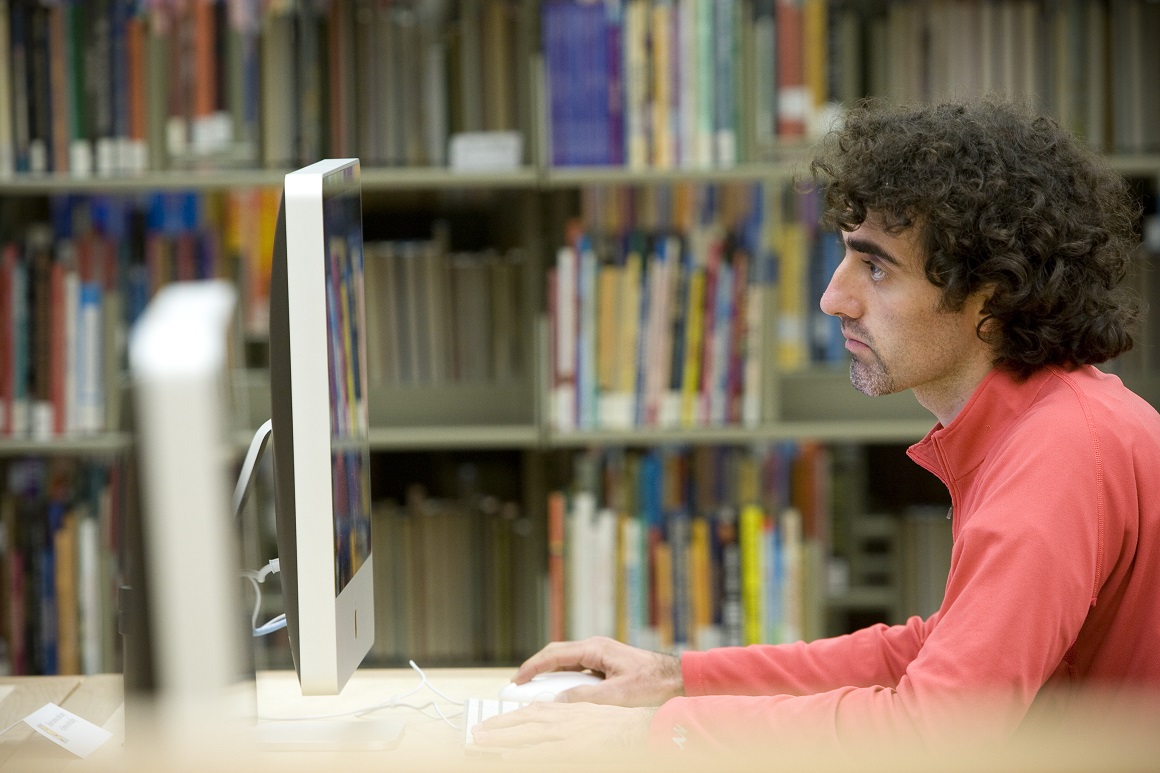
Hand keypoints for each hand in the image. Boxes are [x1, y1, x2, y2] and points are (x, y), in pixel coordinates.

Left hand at [470, 701, 655, 759]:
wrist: (638, 728)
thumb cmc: (619, 724)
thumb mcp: (590, 714)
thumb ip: (570, 717)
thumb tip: (553, 719)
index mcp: (566, 709)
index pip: (532, 711)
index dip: (511, 717)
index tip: (494, 722)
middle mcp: (562, 719)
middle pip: (523, 721)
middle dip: (498, 726)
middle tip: (477, 732)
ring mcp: (564, 734)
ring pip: (525, 735)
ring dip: (501, 738)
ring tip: (481, 742)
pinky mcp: (570, 749)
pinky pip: (540, 753)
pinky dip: (522, 755)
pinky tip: (507, 758)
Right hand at [513, 636, 683, 706]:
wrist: (675, 677)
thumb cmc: (650, 682)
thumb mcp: (616, 694)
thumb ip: (585, 697)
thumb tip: (557, 701)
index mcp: (595, 648)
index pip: (555, 655)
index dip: (533, 667)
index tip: (517, 679)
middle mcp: (595, 647)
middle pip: (557, 655)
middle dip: (536, 668)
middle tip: (518, 685)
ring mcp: (600, 654)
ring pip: (566, 662)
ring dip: (550, 674)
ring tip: (534, 689)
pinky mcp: (605, 663)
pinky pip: (577, 668)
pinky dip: (564, 679)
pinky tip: (560, 692)